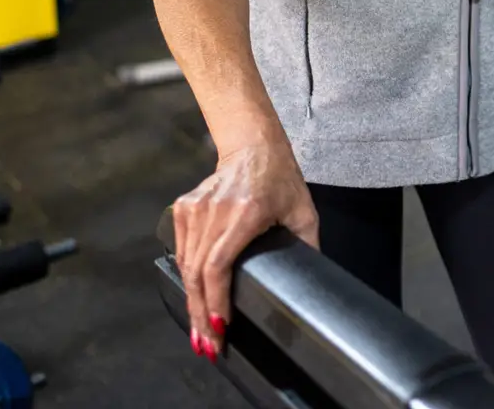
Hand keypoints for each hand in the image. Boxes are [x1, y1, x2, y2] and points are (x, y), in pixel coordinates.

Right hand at [172, 141, 317, 360]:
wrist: (253, 147)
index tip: (220, 327)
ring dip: (192, 302)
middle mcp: (215, 211)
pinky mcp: (183, 208)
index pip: (219, 264)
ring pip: (186, 266)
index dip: (216, 299)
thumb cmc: (281, 179)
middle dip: (202, 314)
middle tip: (207, 346)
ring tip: (199, 333)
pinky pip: (181, 252)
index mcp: (246, 212)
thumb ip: (307, 245)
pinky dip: (186, 279)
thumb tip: (311, 281)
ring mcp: (195, 209)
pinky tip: (193, 301)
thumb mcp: (303, 211)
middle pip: (198, 273)